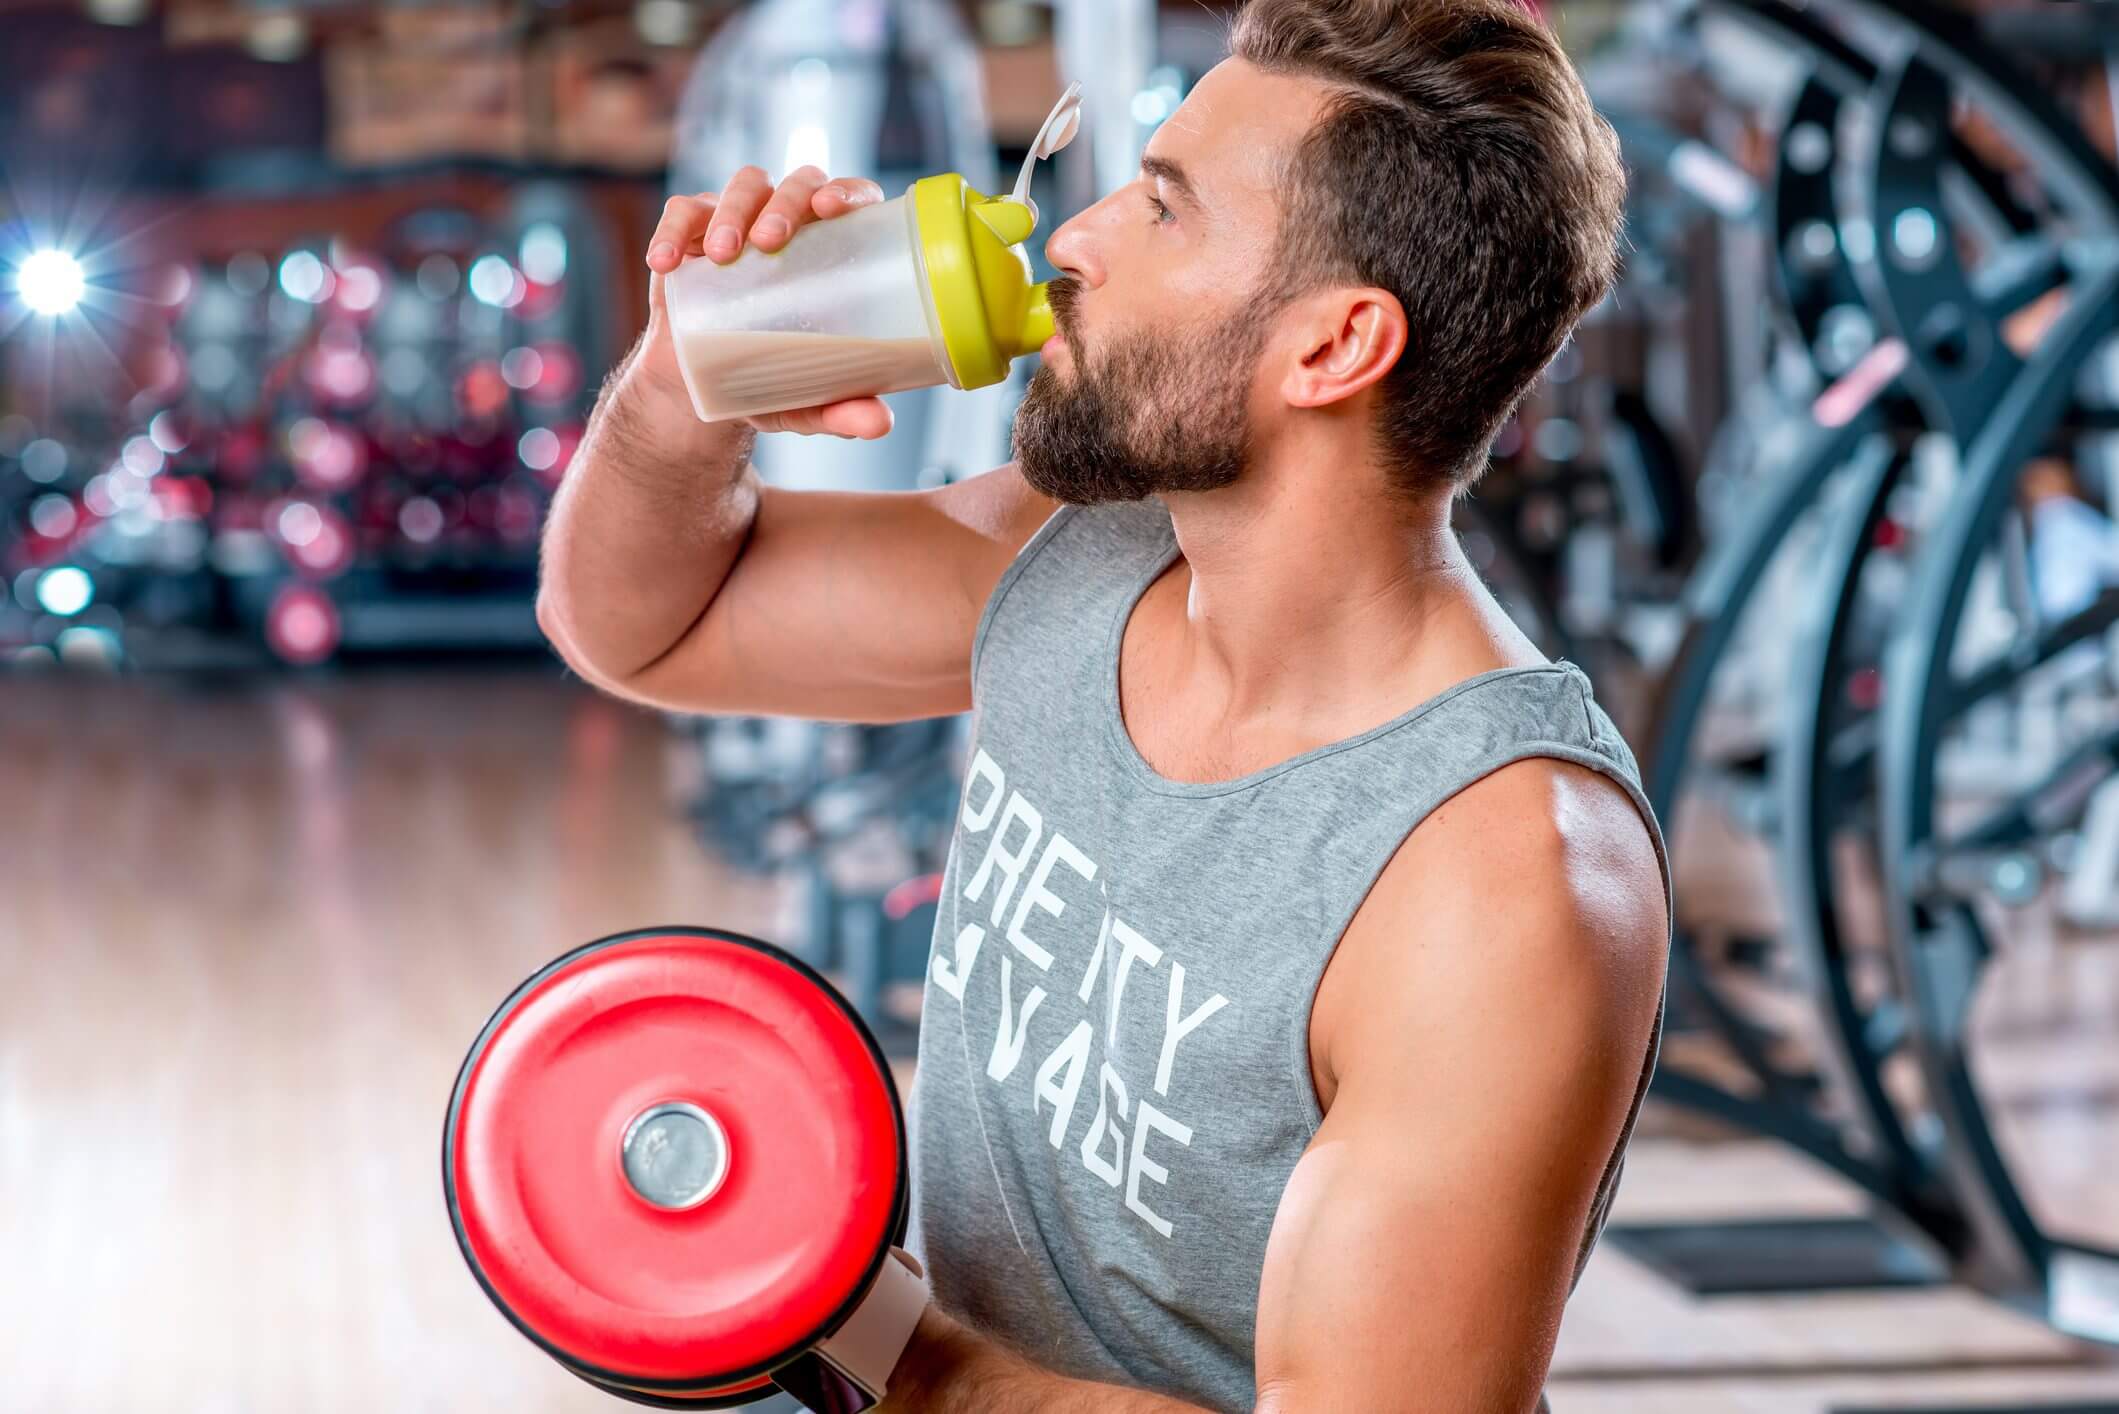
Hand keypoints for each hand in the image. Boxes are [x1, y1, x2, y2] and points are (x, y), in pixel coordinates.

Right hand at [634, 165, 895, 439]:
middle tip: (770, 241)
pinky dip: (673, 231)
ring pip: (744, 186)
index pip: (851, 199)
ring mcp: (740, 221)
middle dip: (785, 203)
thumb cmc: (772, 380)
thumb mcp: (807, 402)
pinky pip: (682, 212)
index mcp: (833, 249)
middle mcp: (791, 223)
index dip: (847, 191)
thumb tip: (881, 425)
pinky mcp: (692, 232)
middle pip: (796, 183)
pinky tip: (666, 262)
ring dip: (733, 210)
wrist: (703, 389)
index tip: (831, 210)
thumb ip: (842, 410)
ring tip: (723, 255)